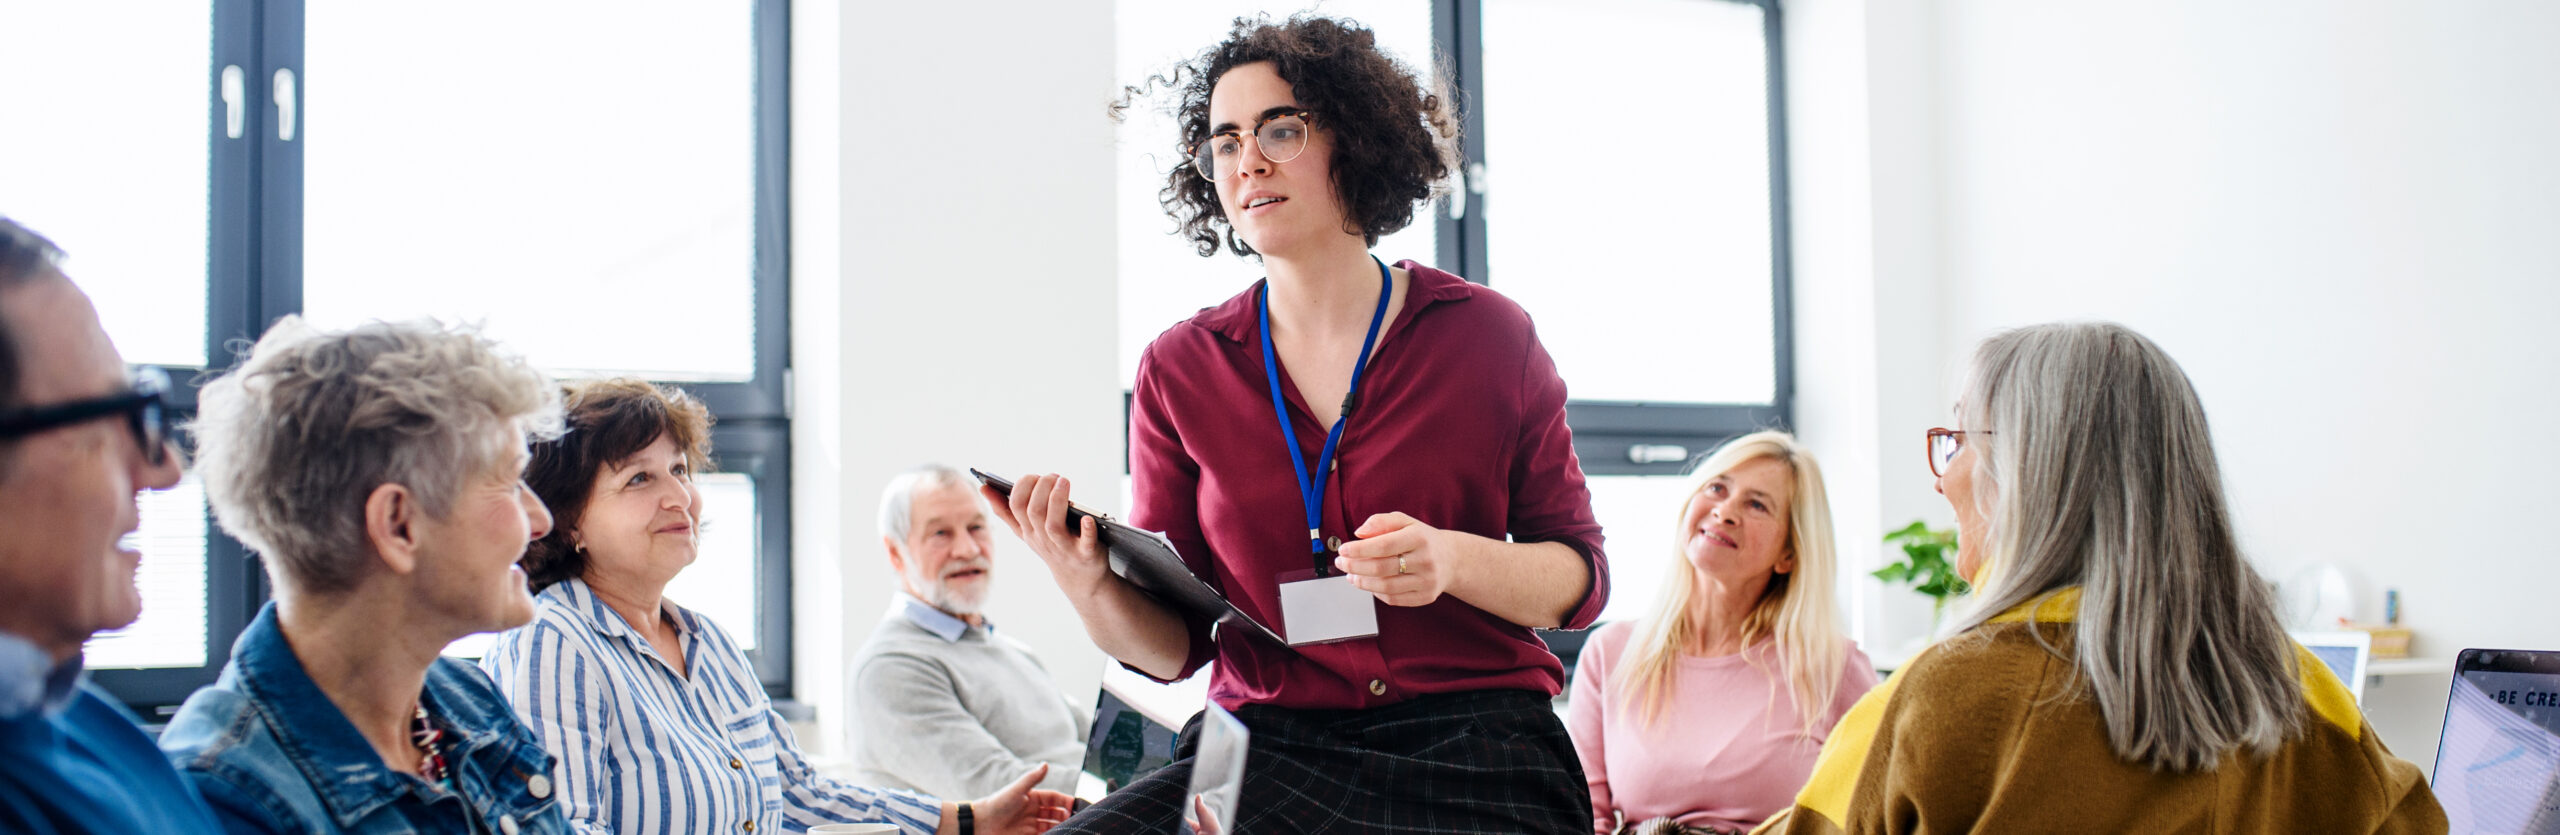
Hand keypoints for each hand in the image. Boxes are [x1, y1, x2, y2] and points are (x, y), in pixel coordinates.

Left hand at [968, 764, 1075, 834]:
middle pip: (1056, 813)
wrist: (980, 824)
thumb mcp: (1016, 790)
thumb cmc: (997, 804)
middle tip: (1076, 820)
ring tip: (1070, 828)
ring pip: (1052, 826)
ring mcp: (1030, 825)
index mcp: (1032, 798)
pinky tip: (1059, 834)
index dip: (1065, 801)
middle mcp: (1033, 811)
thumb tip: (1045, 764)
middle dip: (1067, 816)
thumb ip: (1032, 778)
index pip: (1054, 798)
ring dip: (1061, 826)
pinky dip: (1052, 834)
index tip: (1076, 805)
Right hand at [983, 475, 1109, 600]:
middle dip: (1042, 488)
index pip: (1016, 506)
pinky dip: (1087, 530)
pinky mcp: (1086, 554)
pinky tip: (1087, 518)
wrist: (1078, 578)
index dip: (1022, 487)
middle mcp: (1043, 539)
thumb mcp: (1026, 531)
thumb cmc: (1051, 545)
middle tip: (1053, 476)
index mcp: (1028, 530)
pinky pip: (1086, 542)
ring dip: (1058, 501)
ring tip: (1064, 481)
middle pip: (1034, 512)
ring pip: (1054, 526)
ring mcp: (1064, 548)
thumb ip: (1005, 511)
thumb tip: (983, 488)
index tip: (1033, 476)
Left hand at [1333, 512, 1460, 606]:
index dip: (1359, 549)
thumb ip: (1381, 521)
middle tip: (1341, 563)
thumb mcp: (1405, 522)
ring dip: (1362, 582)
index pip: (1384, 545)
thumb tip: (1359, 533)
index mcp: (1419, 537)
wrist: (1451, 559)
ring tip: (1351, 575)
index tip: (1343, 550)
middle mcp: (1425, 560)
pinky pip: (1394, 599)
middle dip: (1355, 566)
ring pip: (1386, 586)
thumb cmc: (1422, 539)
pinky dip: (1376, 592)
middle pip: (1382, 568)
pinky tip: (1369, 584)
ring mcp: (1427, 581)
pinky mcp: (1426, 597)